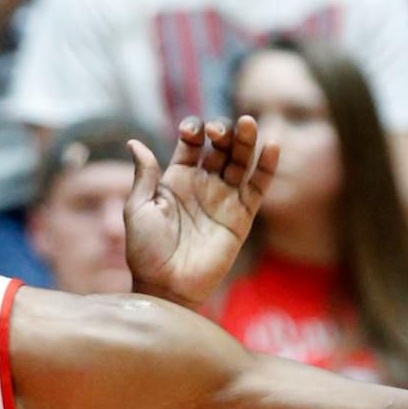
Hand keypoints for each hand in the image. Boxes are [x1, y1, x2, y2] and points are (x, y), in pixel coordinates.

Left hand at [124, 115, 277, 310]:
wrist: (166, 285)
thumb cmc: (146, 250)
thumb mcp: (138, 209)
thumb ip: (144, 175)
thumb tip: (135, 142)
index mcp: (177, 179)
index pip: (192, 144)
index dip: (194, 131)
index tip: (191, 132)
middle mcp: (203, 185)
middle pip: (220, 148)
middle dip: (222, 132)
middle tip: (220, 130)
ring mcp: (224, 199)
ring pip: (240, 162)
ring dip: (245, 141)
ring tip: (248, 123)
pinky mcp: (242, 216)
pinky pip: (258, 188)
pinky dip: (267, 167)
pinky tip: (272, 146)